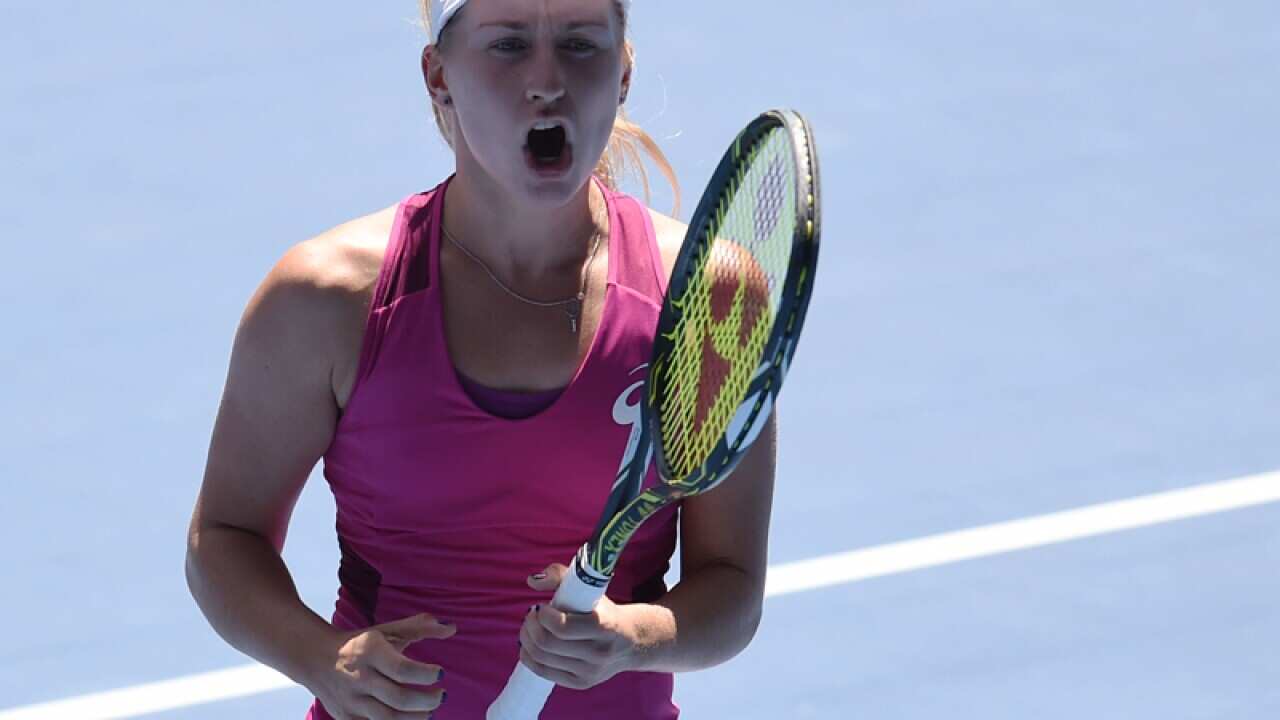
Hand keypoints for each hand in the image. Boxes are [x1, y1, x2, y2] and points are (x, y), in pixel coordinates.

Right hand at [307, 613, 453, 719]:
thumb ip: (419, 627)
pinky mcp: (345, 718)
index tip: (441, 673)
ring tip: (429, 712)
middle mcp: (359, 677)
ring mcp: (350, 701)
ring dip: (415, 719)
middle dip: (427, 701)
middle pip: (399, 699)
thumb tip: (452, 628)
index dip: (426, 675)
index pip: (403, 669)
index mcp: (369, 651)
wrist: (315, 657)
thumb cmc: (361, 643)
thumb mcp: (386, 630)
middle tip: (441, 696)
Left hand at [519, 563, 640, 690]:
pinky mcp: (580, 683)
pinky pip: (543, 672)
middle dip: (530, 626)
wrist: (633, 641)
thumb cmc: (605, 611)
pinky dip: (529, 657)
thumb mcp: (590, 588)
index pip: (561, 627)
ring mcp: (589, 672)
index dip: (542, 615)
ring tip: (530, 627)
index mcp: (604, 627)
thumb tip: (532, 581)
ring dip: (527, 639)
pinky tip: (530, 644)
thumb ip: (561, 575)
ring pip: (542, 658)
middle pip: (547, 643)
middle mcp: (598, 653)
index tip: (542, 606)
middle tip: (532, 615)